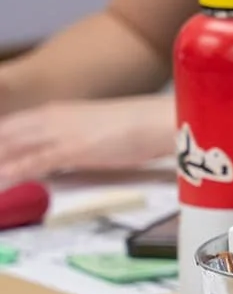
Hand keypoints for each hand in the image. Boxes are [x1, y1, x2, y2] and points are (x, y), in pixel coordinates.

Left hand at [0, 97, 168, 184]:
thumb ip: (68, 140)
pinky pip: (33, 162)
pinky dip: (14, 172)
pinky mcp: (71, 149)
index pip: (7, 127)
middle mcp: (50, 118)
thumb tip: (56, 157)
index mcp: (53, 112)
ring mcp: (59, 133)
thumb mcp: (91, 131)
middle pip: (3, 136)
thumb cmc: (134, 126)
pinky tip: (3, 181)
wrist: (157, 120)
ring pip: (11, 147)